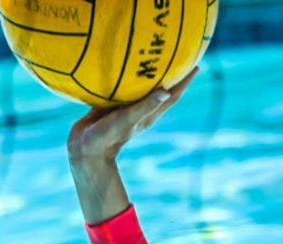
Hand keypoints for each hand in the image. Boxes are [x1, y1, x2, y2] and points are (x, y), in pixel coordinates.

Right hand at [66, 68, 199, 163]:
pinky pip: (121, 88)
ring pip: (142, 88)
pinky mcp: (110, 106)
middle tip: (180, 56)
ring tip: (153, 57)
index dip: (185, 82)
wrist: (85, 149)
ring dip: (149, 75)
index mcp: (149, 113)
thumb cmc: (108, 136)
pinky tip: (120, 65)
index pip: (173, 95)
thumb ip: (145, 106)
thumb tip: (166, 90)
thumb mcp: (128, 119)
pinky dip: (125, 78)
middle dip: (171, 75)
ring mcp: (125, 108)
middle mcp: (140, 109)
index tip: (196, 65)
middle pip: (161, 89)